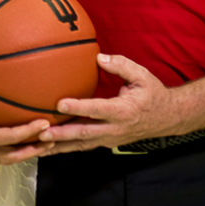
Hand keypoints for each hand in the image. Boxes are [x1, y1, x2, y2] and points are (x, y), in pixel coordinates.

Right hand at [0, 68, 50, 162]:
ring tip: (43, 145)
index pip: (9, 137)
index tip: (45, 124)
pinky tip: (20, 143)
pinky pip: (0, 155)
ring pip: (9, 158)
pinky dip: (13, 151)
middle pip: (15, 155)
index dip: (29, 131)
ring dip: (26, 153)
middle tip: (55, 141)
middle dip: (35, 149)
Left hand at [6, 54, 187, 160]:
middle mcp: (114, 128)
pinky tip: (47, 148)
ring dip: (59, 146)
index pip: (97, 109)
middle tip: (41, 133)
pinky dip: (65, 149)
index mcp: (123, 110)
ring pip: (80, 145)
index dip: (78, 107)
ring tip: (37, 146)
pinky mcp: (104, 143)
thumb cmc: (152, 94)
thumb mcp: (142, 76)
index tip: (60, 104)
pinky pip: (82, 147)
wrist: (167, 118)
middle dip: (61, 135)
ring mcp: (109, 139)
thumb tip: (99, 57)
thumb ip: (121, 65)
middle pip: (84, 134)